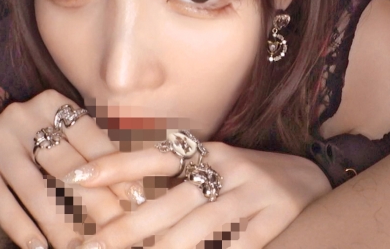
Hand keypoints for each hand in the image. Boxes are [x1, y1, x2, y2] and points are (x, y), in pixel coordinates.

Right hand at [0, 90, 142, 248]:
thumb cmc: (43, 136)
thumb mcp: (69, 132)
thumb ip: (100, 154)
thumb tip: (139, 192)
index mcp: (52, 102)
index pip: (91, 139)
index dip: (115, 170)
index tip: (136, 201)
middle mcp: (22, 115)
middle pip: (66, 167)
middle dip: (95, 205)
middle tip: (115, 231)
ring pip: (36, 190)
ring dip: (62, 225)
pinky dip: (20, 227)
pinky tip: (39, 248)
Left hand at [68, 140, 331, 247]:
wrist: (313, 181)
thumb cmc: (249, 181)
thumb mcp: (215, 168)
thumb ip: (177, 181)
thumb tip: (123, 200)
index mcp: (208, 151)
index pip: (156, 154)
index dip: (116, 165)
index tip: (76, 177)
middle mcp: (229, 166)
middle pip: (173, 199)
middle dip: (130, 225)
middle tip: (95, 243)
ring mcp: (255, 191)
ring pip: (203, 224)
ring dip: (168, 248)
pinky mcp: (279, 217)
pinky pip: (240, 243)